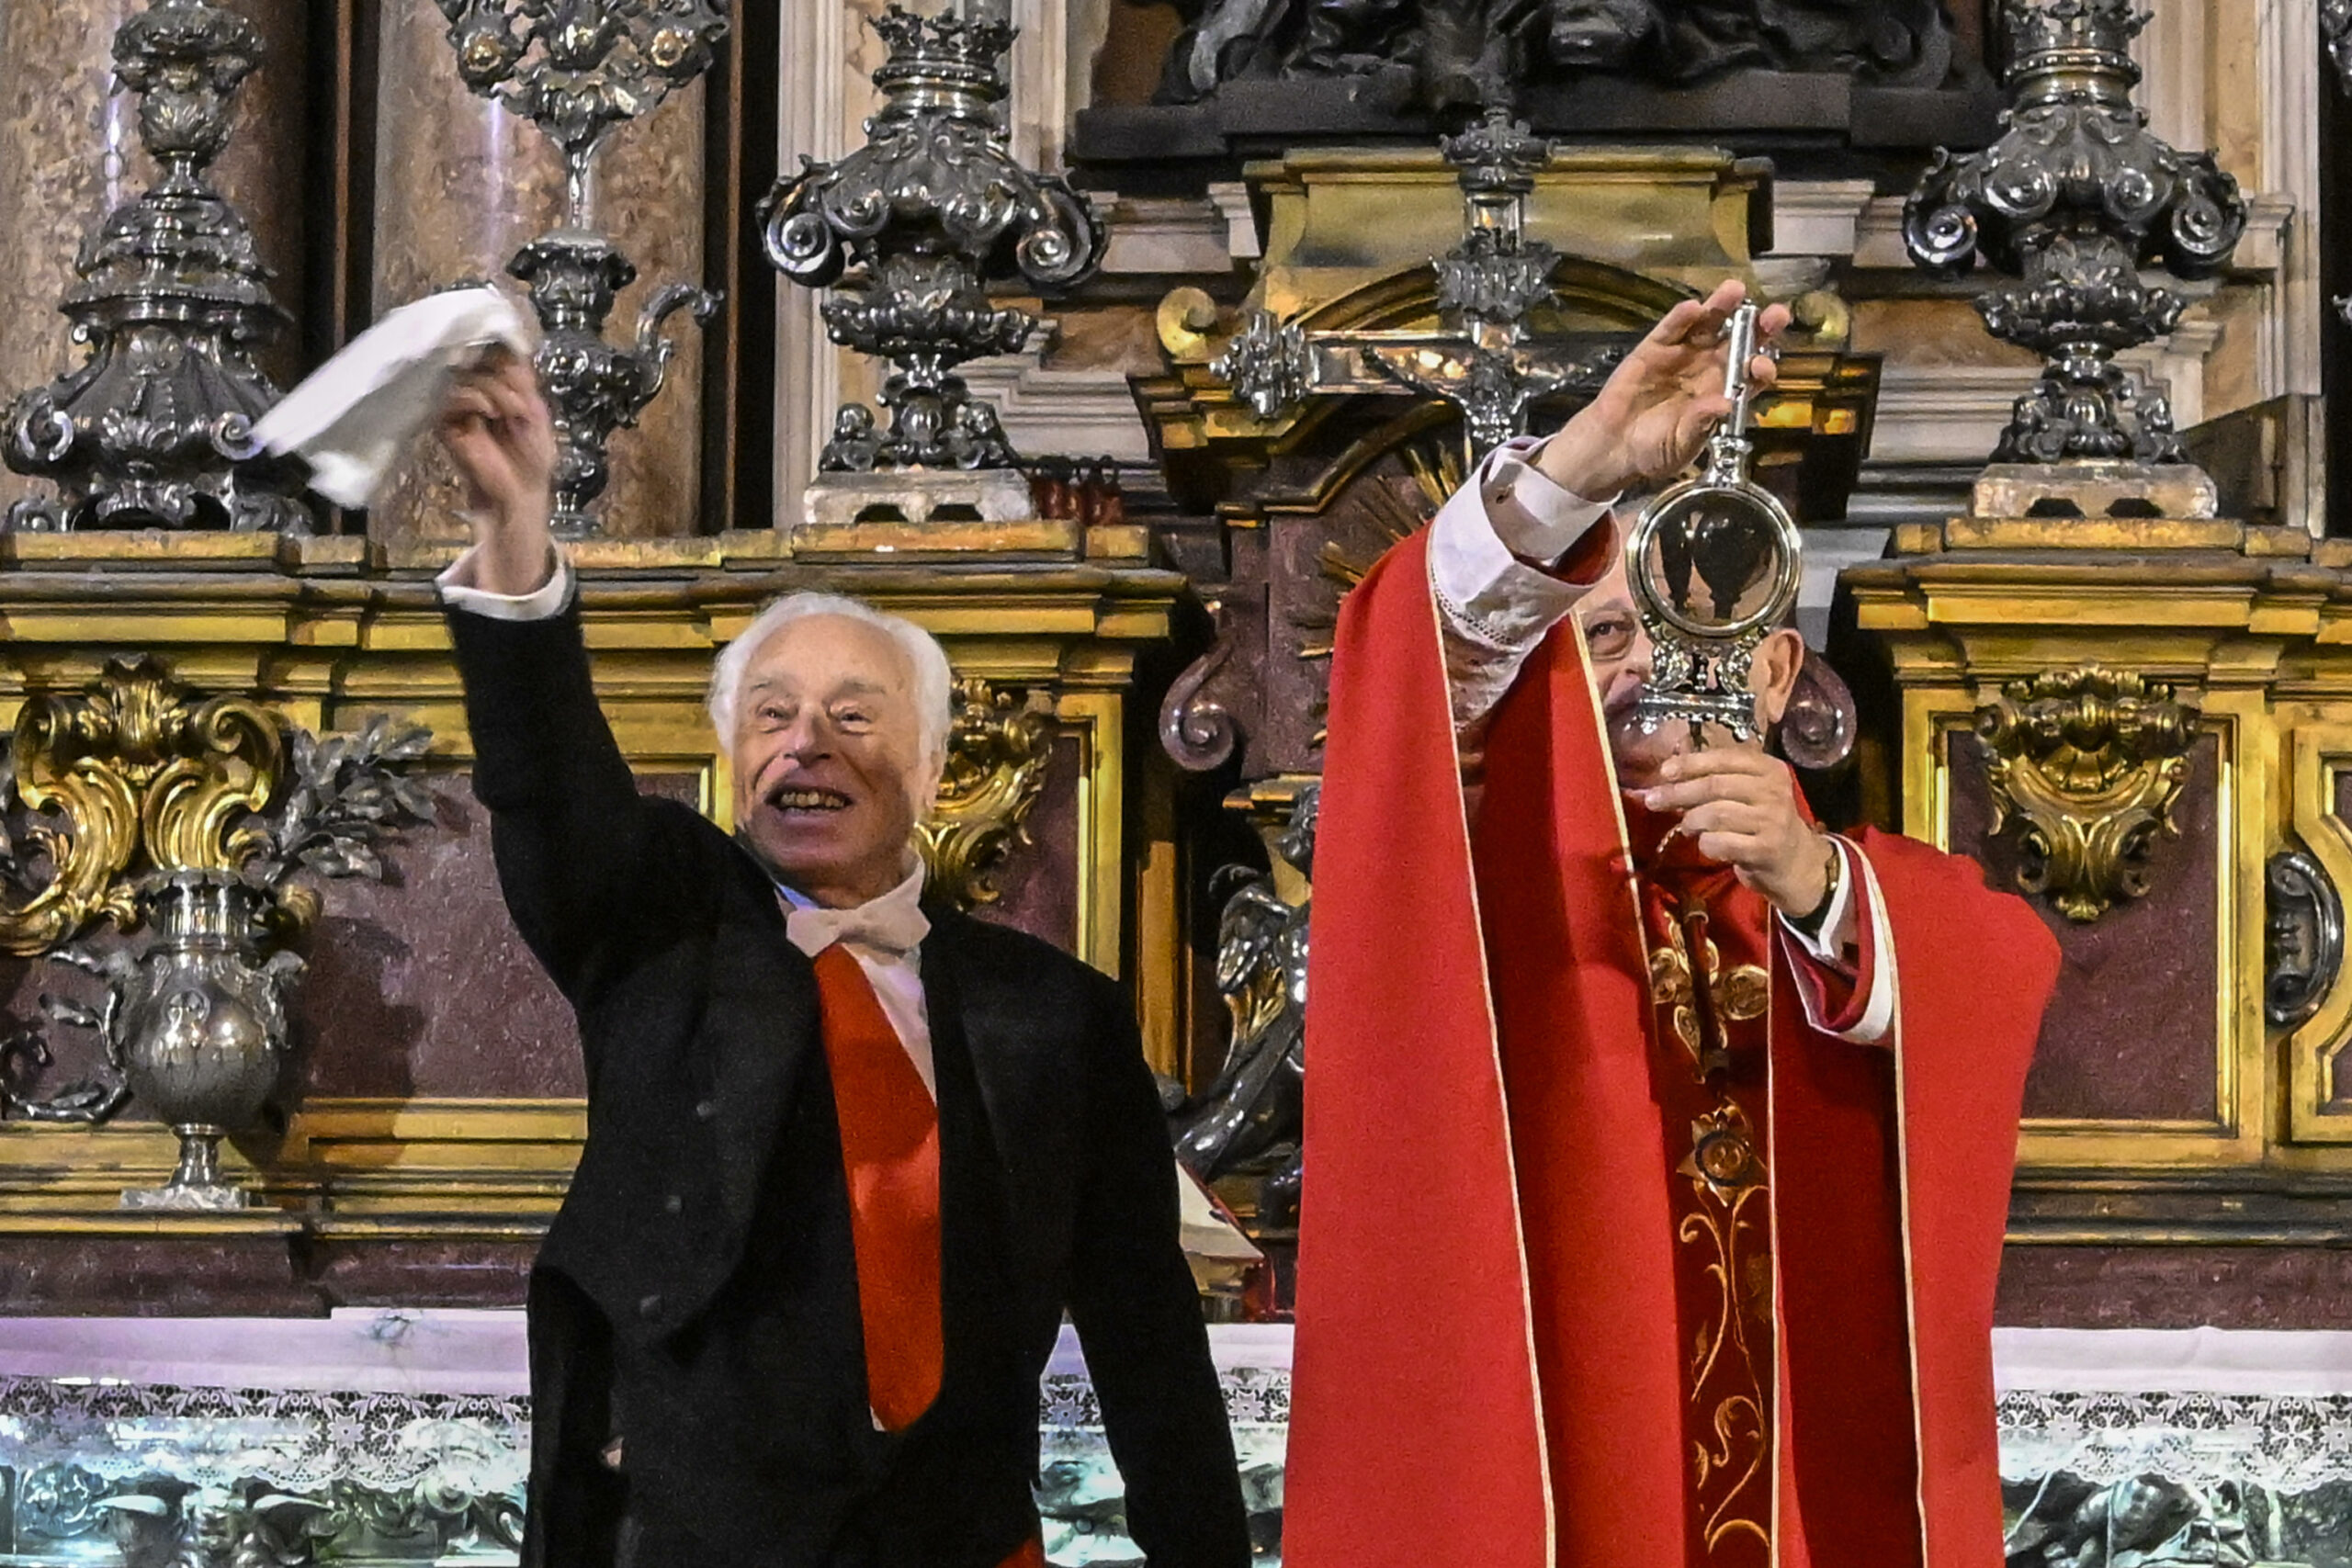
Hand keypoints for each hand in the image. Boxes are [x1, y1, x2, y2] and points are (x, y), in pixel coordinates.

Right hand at [435, 347, 557, 594]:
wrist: (521, 490)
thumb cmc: (531, 453)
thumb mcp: (536, 408)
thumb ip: (520, 375)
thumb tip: (508, 341)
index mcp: (496, 382)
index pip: (493, 348)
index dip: (508, 356)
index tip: (524, 376)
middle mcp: (473, 387)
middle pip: (480, 356)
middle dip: (506, 376)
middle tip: (522, 401)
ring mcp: (456, 403)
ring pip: (468, 373)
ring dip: (496, 390)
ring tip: (511, 412)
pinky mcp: (443, 420)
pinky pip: (452, 394)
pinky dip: (475, 398)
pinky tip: (489, 412)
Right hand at [1537, 279, 1791, 500]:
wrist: (1614, 448)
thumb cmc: (1654, 451)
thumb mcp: (1681, 446)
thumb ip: (1700, 426)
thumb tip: (1724, 404)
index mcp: (1723, 393)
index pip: (1751, 374)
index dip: (1761, 367)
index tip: (1762, 366)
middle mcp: (1709, 369)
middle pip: (1739, 342)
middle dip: (1759, 327)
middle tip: (1775, 315)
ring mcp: (1682, 355)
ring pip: (1708, 326)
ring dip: (1722, 307)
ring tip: (1735, 291)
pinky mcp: (1654, 349)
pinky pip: (1670, 330)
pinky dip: (1680, 318)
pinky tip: (1693, 307)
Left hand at [1633, 748, 1832, 917]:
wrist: (1796, 862)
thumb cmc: (1762, 822)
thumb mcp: (1749, 792)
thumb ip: (1718, 778)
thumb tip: (1670, 771)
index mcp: (1769, 769)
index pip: (1724, 758)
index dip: (1691, 763)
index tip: (1664, 771)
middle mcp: (1774, 791)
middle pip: (1715, 786)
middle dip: (1679, 793)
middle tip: (1653, 800)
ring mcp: (1772, 820)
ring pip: (1715, 814)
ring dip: (1692, 821)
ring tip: (1688, 827)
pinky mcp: (1766, 849)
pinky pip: (1721, 842)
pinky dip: (1706, 844)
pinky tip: (1708, 845)